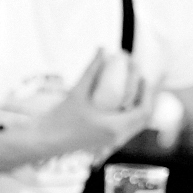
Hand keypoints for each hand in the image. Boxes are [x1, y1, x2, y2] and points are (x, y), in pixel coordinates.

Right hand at [36, 50, 155, 160]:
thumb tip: (101, 49)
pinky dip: (129, 117)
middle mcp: (117, 136)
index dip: (148, 93)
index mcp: (114, 126)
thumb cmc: (59, 118)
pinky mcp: (105, 143)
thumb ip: (91, 70)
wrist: (45, 141)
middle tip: (142, 82)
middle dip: (147, 100)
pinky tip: (121, 105)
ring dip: (139, 109)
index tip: (143, 77)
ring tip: (134, 91)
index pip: (144, 111)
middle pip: (143, 119)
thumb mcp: (77, 92)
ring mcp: (111, 142)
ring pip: (136, 126)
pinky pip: (126, 130)